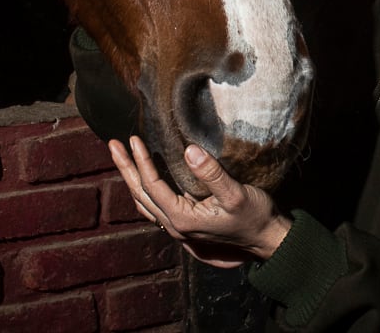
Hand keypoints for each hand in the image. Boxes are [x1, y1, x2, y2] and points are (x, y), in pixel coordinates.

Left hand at [108, 136, 292, 268]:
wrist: (267, 239)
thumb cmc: (255, 217)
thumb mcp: (236, 193)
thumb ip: (211, 173)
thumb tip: (189, 150)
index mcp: (183, 219)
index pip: (153, 186)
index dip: (141, 162)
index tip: (134, 138)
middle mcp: (175, 226)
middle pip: (141, 195)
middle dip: (126, 169)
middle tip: (112, 145)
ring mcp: (179, 228)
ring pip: (145, 202)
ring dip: (131, 178)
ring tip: (122, 157)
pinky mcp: (185, 224)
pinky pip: (155, 207)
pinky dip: (144, 189)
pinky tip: (145, 177)